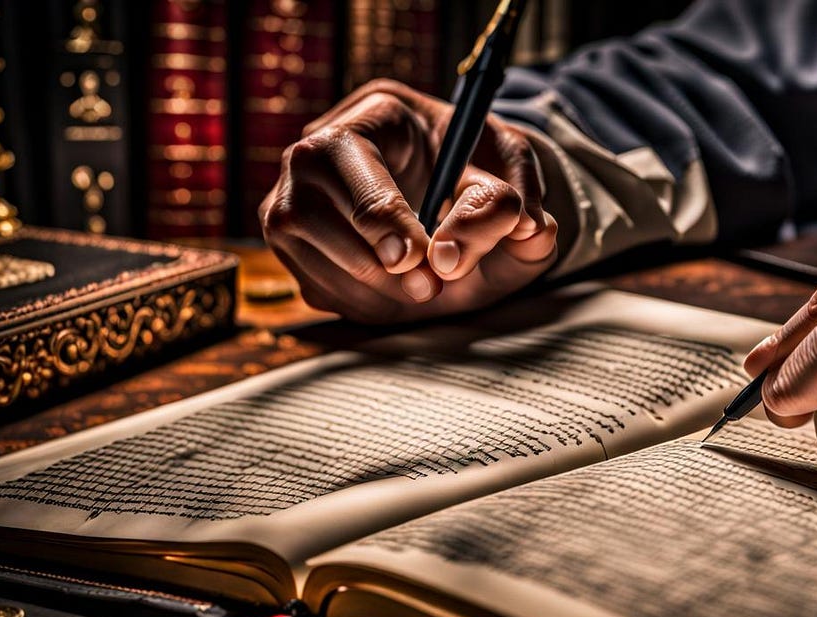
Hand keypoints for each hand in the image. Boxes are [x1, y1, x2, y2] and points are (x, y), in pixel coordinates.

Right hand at [260, 79, 557, 323]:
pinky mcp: (291, 247)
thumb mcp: (510, 172)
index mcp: (372, 112)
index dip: (382, 214)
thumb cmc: (477, 173)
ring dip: (375, 292)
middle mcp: (313, 152)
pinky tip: (399, 292)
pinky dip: (363, 305)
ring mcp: (290, 199)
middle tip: (430, 288)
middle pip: (311, 213)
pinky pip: (317, 288)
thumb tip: (526, 228)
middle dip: (374, 263)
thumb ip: (520, 196)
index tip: (421, 258)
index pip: (349, 158)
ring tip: (425, 289)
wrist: (455, 200)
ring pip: (308, 258)